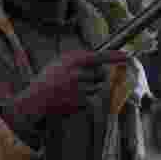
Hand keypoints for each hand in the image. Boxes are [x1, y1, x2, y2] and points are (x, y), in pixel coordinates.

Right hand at [12, 49, 132, 121]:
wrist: (34, 101)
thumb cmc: (46, 81)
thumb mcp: (58, 64)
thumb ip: (77, 61)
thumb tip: (101, 62)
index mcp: (69, 60)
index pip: (97, 57)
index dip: (114, 56)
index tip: (126, 56)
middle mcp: (75, 73)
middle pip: (101, 75)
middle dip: (100, 78)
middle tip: (89, 80)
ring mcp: (77, 89)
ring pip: (98, 89)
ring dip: (93, 90)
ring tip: (77, 91)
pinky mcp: (77, 103)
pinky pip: (91, 101)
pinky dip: (86, 101)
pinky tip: (73, 99)